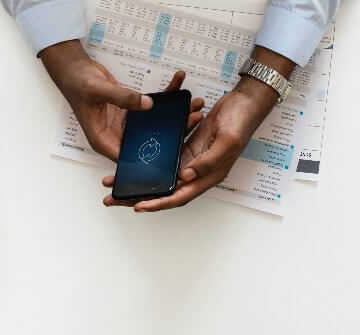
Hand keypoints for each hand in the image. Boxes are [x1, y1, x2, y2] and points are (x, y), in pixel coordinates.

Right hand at [39, 40, 203, 161]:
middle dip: (173, 132)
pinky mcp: (133, 112)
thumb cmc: (77, 83)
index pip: (131, 158)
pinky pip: (153, 108)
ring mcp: (127, 124)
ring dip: (175, 115)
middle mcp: (118, 136)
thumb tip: (148, 104)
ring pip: (156, 125)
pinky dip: (166, 98)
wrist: (74, 68)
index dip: (153, 158)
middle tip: (193, 119)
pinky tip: (179, 86)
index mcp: (105, 141)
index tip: (176, 150)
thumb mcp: (97, 90)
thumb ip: (122, 98)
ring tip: (194, 104)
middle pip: (150, 141)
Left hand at [104, 46, 294, 211]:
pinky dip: (150, 161)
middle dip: (140, 197)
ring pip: (163, 176)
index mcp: (210, 175)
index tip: (139, 207)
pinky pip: (166, 157)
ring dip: (141, 180)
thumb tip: (186, 177)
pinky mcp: (188, 146)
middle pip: (167, 190)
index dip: (160, 203)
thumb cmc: (241, 121)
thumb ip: (207, 161)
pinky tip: (133, 159)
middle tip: (114, 199)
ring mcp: (193, 159)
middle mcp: (199, 171)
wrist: (245, 102)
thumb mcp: (226, 141)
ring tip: (117, 182)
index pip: (181, 195)